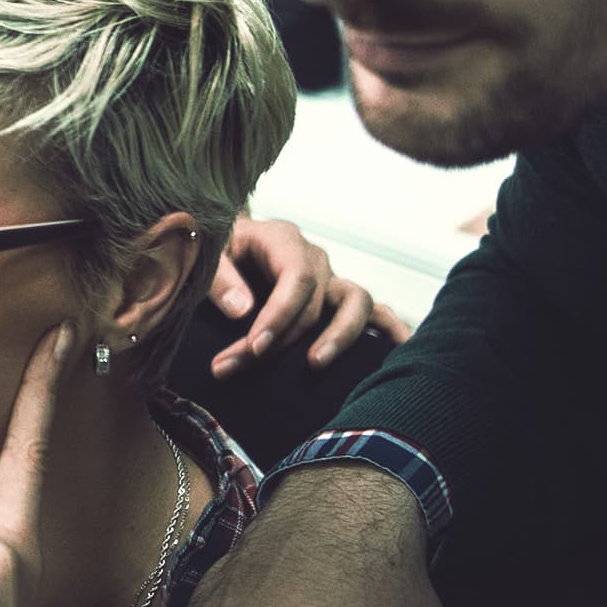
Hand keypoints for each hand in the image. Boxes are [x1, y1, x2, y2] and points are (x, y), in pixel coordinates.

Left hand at [209, 219, 413, 378]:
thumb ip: (220, 279)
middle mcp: (314, 257)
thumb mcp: (207, 255)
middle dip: (281, 341)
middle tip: (238, 367)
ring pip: (355, 301)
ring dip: (340, 336)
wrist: (225, 243)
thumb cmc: (215, 248)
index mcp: (283, 239)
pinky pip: (374, 311)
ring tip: (315, 365)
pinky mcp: (336, 298)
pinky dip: (389, 328)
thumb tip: (243, 311)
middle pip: (314, 303)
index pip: (296, 279)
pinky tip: (398, 348)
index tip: (254, 347)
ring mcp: (330, 278)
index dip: (279, 316)